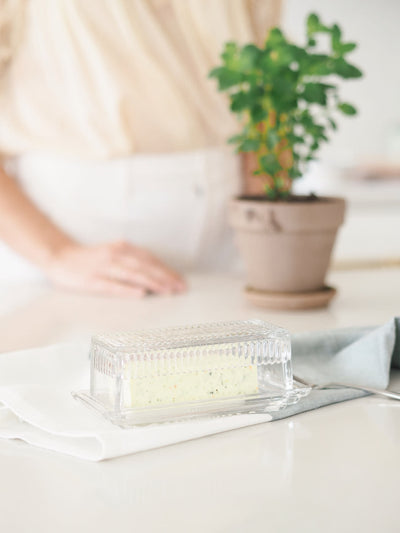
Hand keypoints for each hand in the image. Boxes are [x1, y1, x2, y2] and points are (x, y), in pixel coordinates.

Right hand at [45, 241, 186, 296]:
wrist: (60, 257)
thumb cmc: (91, 259)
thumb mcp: (115, 253)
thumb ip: (133, 260)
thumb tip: (157, 272)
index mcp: (122, 248)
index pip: (150, 259)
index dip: (167, 270)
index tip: (181, 281)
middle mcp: (115, 255)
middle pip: (145, 266)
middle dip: (165, 277)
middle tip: (180, 288)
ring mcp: (103, 267)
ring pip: (132, 274)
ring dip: (152, 282)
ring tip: (167, 291)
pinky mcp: (92, 280)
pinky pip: (112, 285)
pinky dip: (127, 289)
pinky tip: (140, 294)